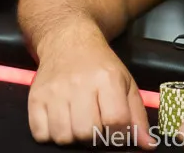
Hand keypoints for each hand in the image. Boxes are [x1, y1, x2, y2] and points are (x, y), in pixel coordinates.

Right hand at [27, 35, 153, 149]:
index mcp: (106, 79)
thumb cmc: (99, 65)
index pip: (115, 121)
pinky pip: (41, 133)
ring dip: (72, 136)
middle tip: (94, 124)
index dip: (118, 133)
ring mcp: (54, 91)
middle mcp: (79, 84)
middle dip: (94, 136)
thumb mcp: (125, 83)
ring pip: (63, 137)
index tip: (115, 128)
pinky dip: (50, 134)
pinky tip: (59, 120)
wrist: (67, 40)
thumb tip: (147, 145)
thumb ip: (137, 115)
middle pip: (87, 133)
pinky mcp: (36, 96)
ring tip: (76, 122)